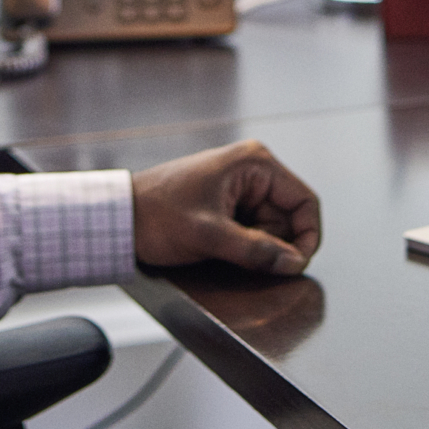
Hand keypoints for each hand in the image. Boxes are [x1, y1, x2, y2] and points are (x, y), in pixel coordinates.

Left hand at [131, 140, 321, 275]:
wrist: (121, 218)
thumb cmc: (157, 215)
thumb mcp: (209, 236)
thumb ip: (256, 251)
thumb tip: (293, 263)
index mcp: (255, 163)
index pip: (305, 201)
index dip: (308, 237)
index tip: (295, 265)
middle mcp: (252, 169)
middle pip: (289, 217)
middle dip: (277, 245)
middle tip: (251, 263)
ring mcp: (240, 186)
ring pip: (272, 227)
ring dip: (258, 248)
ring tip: (225, 251)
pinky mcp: (228, 203)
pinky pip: (253, 229)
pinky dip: (246, 246)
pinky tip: (222, 249)